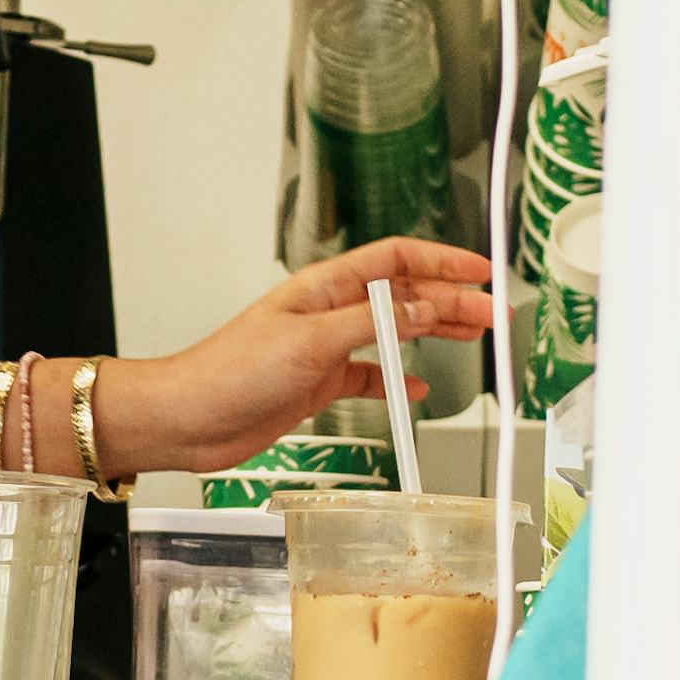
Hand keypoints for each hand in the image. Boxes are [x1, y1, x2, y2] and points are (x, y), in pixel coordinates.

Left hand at [104, 239, 503, 473]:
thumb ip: (370, 325)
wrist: (188, 418)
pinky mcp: (317, 383)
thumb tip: (422, 308)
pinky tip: (418, 386)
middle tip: (491, 315)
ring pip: (391, 333)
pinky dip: (396, 379)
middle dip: (450, 300)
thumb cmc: (228, 372)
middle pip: (402, 297)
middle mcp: (327, 313)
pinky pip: (369, 375)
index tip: (479, 271)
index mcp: (324, 288)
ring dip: (432, 333)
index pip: (396, 260)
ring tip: (471, 337)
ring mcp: (323, 348)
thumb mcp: (311, 343)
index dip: (441, 261)